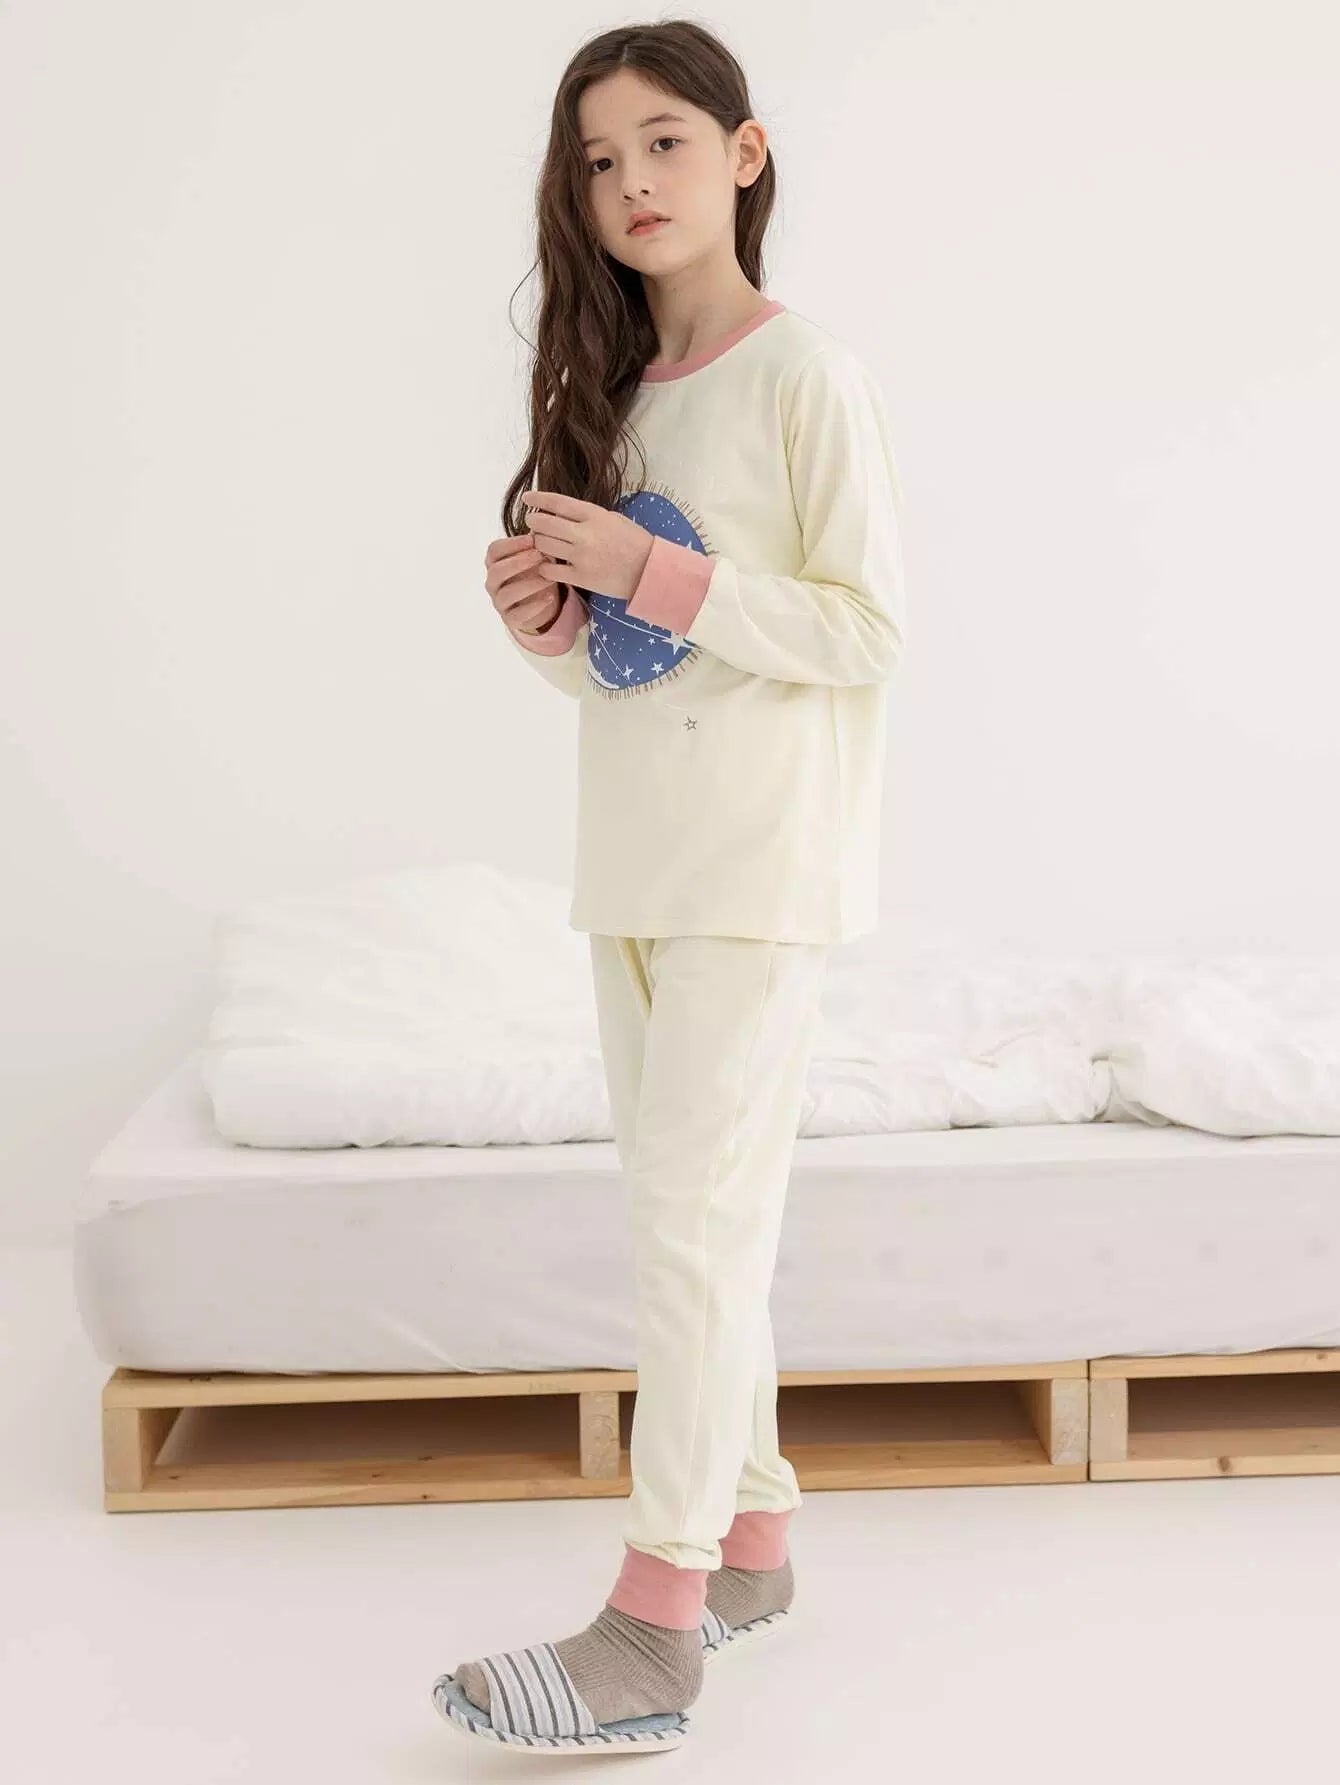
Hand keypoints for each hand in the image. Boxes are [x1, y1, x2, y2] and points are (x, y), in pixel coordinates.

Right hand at [484, 533, 565, 632]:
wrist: (537, 602)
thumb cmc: (534, 572)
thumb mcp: (536, 555)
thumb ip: (538, 541)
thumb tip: (549, 516)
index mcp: (495, 562)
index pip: (494, 550)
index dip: (512, 544)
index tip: (532, 538)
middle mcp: (493, 582)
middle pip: (497, 571)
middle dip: (518, 562)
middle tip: (539, 555)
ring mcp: (499, 601)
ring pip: (507, 594)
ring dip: (528, 584)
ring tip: (549, 577)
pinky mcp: (510, 618)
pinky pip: (518, 615)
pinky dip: (534, 607)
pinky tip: (550, 598)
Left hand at [522, 491, 654, 602]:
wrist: (649, 571)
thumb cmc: (634, 542)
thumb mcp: (614, 519)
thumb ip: (588, 515)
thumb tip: (563, 513)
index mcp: (594, 515)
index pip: (558, 503)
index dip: (538, 499)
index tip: (527, 498)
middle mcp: (585, 534)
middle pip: (545, 523)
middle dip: (534, 521)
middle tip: (532, 523)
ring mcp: (581, 557)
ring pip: (544, 545)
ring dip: (538, 543)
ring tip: (542, 543)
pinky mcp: (581, 577)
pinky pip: (551, 570)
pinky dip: (544, 567)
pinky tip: (546, 565)